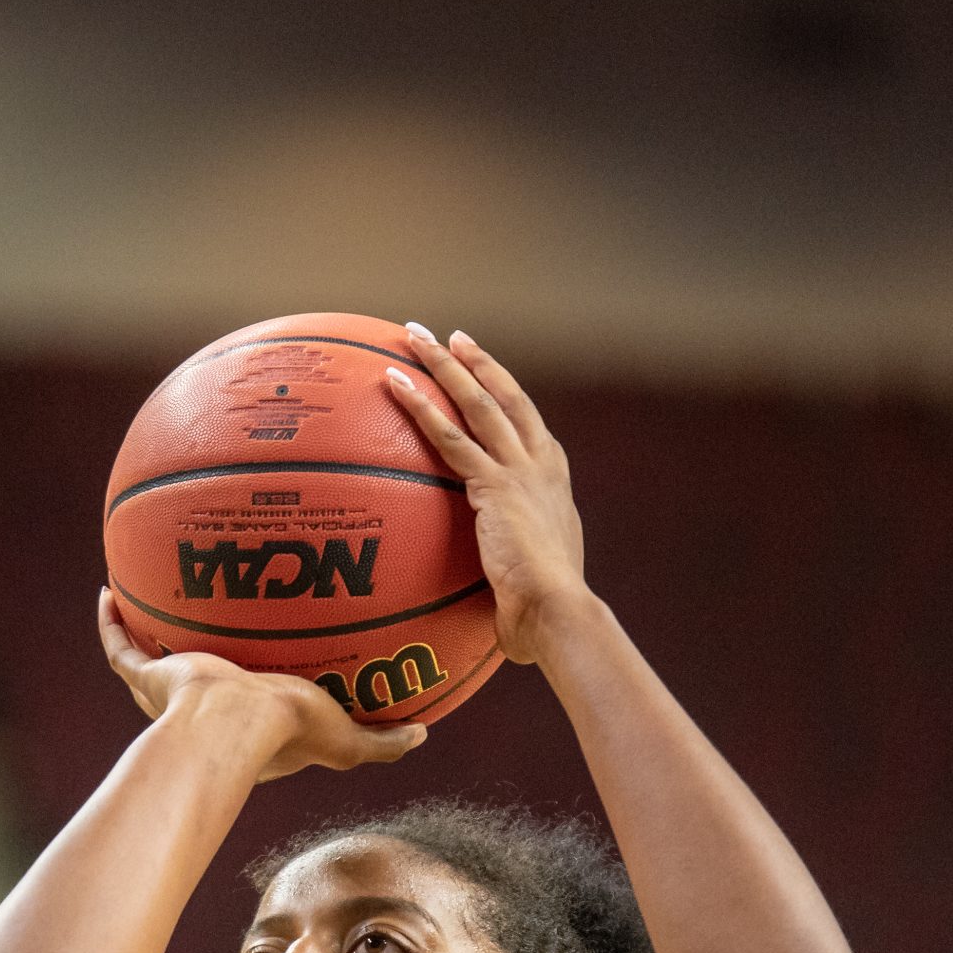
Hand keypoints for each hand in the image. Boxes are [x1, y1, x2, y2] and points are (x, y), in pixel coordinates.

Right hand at [98, 591, 425, 781]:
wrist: (232, 726)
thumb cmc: (287, 735)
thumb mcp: (346, 739)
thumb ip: (383, 740)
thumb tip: (423, 734)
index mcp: (247, 726)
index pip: (248, 705)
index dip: (253, 689)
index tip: (263, 661)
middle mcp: (205, 707)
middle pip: (195, 676)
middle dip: (195, 654)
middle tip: (208, 618)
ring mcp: (171, 690)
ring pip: (152, 659)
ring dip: (149, 632)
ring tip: (153, 595)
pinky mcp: (148, 676)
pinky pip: (119, 646)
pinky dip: (110, 621)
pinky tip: (109, 589)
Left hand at [386, 327, 588, 664]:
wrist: (559, 611)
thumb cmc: (545, 615)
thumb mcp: (531, 580)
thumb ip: (510, 568)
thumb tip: (490, 600)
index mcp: (554, 482)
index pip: (527, 425)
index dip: (505, 395)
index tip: (484, 373)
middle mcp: (542, 465)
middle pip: (506, 398)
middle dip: (477, 363)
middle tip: (449, 337)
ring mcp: (520, 471)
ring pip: (477, 402)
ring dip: (444, 366)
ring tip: (415, 337)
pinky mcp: (494, 485)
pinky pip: (449, 437)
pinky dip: (421, 407)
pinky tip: (394, 383)